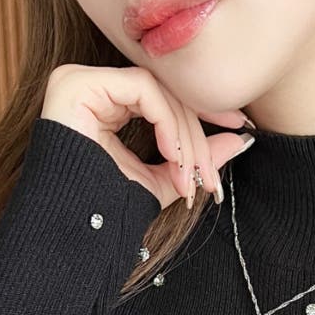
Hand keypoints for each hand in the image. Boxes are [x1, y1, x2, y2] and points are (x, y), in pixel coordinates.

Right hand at [41, 63, 252, 209]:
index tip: (238, 129)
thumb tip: (241, 140)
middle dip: (196, 137)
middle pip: (165, 94)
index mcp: (109, 103)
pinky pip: (142, 89)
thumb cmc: (109, 211)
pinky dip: (166, 122)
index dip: (203, 113)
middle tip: (209, 177)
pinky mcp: (78, 84)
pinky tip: (172, 156)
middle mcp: (93, 86)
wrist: (73, 234)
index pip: (166, 97)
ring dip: (184, 136)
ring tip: (188, 177)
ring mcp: (81, 80)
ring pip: (157, 90)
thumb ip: (196, 159)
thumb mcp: (163, 181)